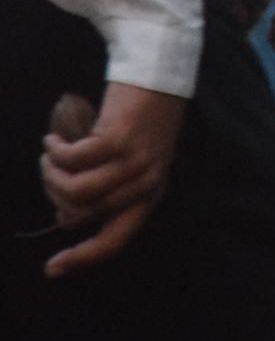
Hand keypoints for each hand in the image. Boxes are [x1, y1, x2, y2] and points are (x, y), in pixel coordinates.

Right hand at [39, 83, 184, 275]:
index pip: (116, 240)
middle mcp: (147, 182)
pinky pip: (70, 161)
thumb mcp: (135, 159)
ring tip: (50, 155)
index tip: (52, 269)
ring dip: (51, 175)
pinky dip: (54, 151)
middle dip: (54, 197)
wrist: (158, 71)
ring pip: (73, 191)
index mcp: (152, 193)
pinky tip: (53, 139)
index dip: (82, 258)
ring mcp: (134, 162)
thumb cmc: (141, 117)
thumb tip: (66, 218)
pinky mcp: (118, 140)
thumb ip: (109, 188)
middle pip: (82, 215)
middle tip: (49, 171)